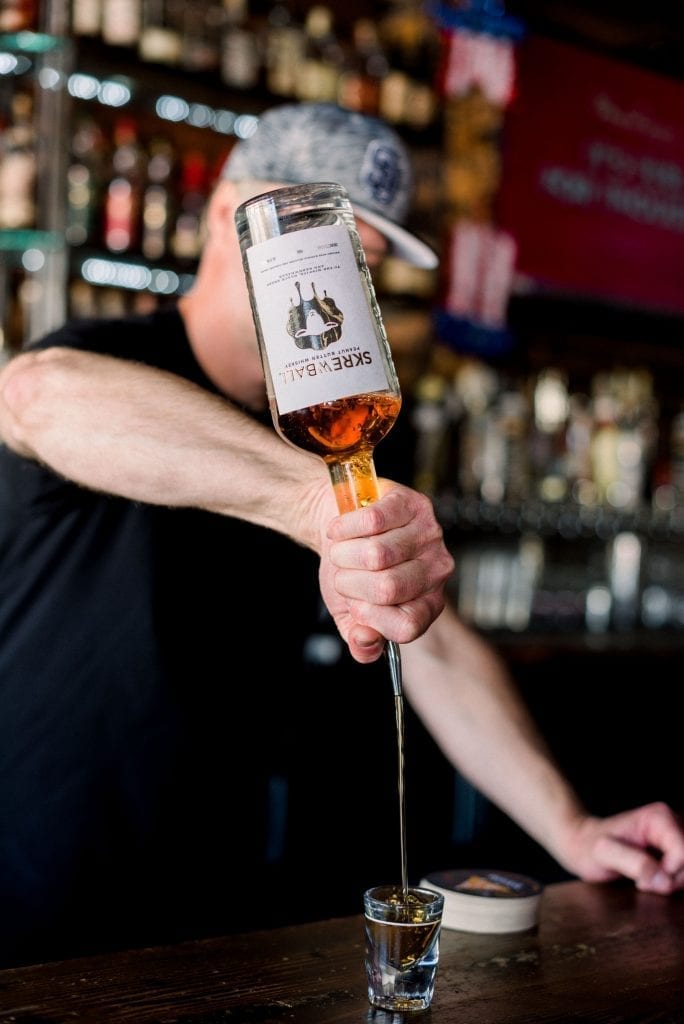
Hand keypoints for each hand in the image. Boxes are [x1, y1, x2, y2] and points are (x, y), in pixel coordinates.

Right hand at [319, 480, 453, 663]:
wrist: (338, 528)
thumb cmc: (351, 570)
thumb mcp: (351, 612)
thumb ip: (360, 638)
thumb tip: (366, 644)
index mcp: (428, 604)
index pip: (407, 626)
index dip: (370, 618)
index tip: (356, 606)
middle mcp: (437, 570)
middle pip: (387, 588)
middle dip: (350, 583)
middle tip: (344, 574)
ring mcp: (428, 534)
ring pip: (375, 554)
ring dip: (343, 555)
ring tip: (342, 551)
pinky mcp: (411, 503)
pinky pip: (371, 521)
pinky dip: (344, 528)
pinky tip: (341, 530)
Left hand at [564, 802, 683, 893]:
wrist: (582, 843)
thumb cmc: (589, 846)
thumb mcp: (605, 854)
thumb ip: (635, 865)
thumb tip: (666, 881)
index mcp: (659, 818)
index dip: (669, 873)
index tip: (643, 881)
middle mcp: (672, 821)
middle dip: (672, 879)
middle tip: (643, 883)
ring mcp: (674, 834)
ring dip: (671, 881)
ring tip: (645, 880)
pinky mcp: (673, 847)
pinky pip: (683, 870)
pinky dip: (671, 880)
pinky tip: (651, 878)